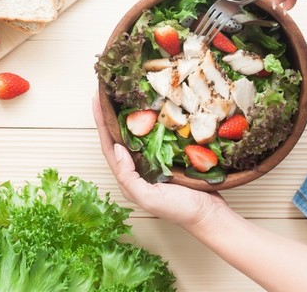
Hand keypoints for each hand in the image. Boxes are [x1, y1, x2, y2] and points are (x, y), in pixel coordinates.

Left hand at [93, 95, 228, 226]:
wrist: (209, 214)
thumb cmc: (179, 209)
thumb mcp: (149, 197)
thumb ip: (128, 177)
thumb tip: (117, 148)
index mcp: (129, 177)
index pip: (110, 146)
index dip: (101, 123)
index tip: (96, 100)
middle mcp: (138, 168)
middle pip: (120, 137)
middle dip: (111, 115)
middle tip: (106, 91)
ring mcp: (154, 162)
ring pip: (137, 134)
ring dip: (129, 115)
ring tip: (123, 95)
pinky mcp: (169, 157)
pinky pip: (156, 136)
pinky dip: (151, 121)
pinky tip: (152, 108)